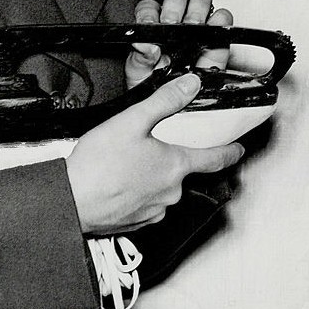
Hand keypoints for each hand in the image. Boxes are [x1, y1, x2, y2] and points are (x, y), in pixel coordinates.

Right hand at [66, 72, 243, 235]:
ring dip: (151, 178)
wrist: (71, 201)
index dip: (229, 152)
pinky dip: (136, 194)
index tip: (237, 149)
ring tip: (125, 165)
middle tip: (146, 149)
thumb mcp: (132, 121)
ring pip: (162, 189)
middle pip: (181, 173)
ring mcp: (155, 210)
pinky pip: (146, 204)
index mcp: (174, 166)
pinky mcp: (138, 223)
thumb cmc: (98, 164)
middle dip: (169, 161)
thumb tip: (190, 85)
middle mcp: (171, 192)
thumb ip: (164, 101)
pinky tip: (118, 183)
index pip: (215, 158)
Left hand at [125, 0, 233, 88]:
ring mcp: (198, 26)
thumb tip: (146, 44)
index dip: (150, 11)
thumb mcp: (139, 73)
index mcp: (151, 24)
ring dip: (196, 7)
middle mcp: (175, 20)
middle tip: (172, 23)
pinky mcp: (218, 37)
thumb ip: (140, 56)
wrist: (173, 108)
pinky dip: (219, 20)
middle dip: (175, 2)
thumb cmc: (153, 87)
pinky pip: (224, 17)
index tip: (152, 24)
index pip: (149, 5)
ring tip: (192, 28)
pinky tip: (209, 33)